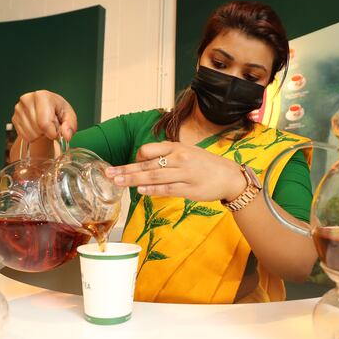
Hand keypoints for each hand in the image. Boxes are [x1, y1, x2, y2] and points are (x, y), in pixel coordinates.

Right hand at [12, 90, 77, 141]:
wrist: (47, 109)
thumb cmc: (58, 111)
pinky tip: (37, 128)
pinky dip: (33, 136)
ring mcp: (19, 109)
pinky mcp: (14, 118)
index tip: (56, 132)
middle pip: (37, 129)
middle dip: (47, 132)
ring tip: (44, 126)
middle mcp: (27, 100)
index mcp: (42, 96)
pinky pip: (25, 136)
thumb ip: (70, 126)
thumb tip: (66, 135)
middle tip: (51, 125)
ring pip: (31, 134)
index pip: (44, 123)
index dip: (52, 132)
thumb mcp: (69, 116)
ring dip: (40, 135)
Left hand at [105, 141, 246, 201]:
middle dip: (126, 170)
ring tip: (118, 182)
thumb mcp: (187, 152)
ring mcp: (185, 174)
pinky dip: (152, 189)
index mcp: (177, 148)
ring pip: (154, 176)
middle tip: (109, 174)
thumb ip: (167, 154)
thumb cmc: (205, 165)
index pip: (150, 149)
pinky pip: (167, 189)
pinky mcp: (190, 189)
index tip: (124, 165)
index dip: (135, 157)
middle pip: (147, 164)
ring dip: (134, 179)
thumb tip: (145, 158)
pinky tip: (140, 190)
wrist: (229, 177)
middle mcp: (179, 159)